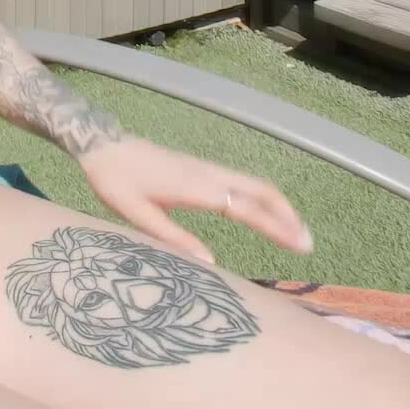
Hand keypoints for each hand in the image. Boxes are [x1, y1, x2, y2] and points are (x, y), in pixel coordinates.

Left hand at [79, 135, 313, 260]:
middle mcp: (210, 175)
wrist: (103, 146)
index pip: (247, 208)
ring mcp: (209, 170)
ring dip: (279, 207)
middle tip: (306, 244)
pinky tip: (266, 215)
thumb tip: (210, 262)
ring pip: (256, 185)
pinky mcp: (204, 170)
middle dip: (288, 216)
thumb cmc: (116, 182)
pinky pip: (244, 183)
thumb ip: (173, 237)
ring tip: (294, 232)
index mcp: (196, 188)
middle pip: (263, 190)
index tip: (299, 244)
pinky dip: (264, 199)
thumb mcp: (137, 214)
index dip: (276, 227)